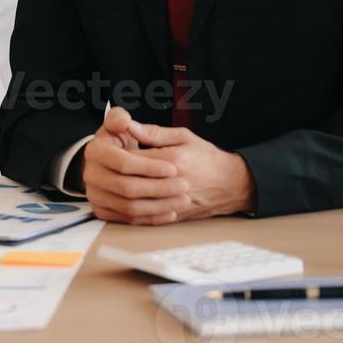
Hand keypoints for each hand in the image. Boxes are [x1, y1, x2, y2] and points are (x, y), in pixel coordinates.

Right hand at [82, 105, 189, 224]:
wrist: (117, 166)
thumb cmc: (130, 143)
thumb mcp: (137, 129)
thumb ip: (136, 126)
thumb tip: (127, 122)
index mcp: (96, 150)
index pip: (124, 163)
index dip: (150, 167)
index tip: (172, 168)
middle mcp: (91, 173)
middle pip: (127, 188)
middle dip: (159, 188)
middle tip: (183, 186)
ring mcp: (95, 194)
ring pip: (129, 207)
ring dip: (159, 206)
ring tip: (182, 199)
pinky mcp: (103, 210)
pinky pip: (128, 219)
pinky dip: (152, 218)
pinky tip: (170, 211)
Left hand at [123, 119, 255, 220]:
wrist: (232, 184)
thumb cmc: (207, 158)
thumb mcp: (183, 137)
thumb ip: (154, 132)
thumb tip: (128, 125)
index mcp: (172, 160)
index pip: (130, 158)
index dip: (116, 153)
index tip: (112, 150)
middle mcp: (171, 183)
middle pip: (129, 181)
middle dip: (116, 174)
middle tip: (111, 167)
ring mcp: (172, 202)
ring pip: (134, 203)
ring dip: (121, 193)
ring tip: (117, 182)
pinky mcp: (173, 216)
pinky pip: (145, 218)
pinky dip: (132, 210)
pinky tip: (127, 200)